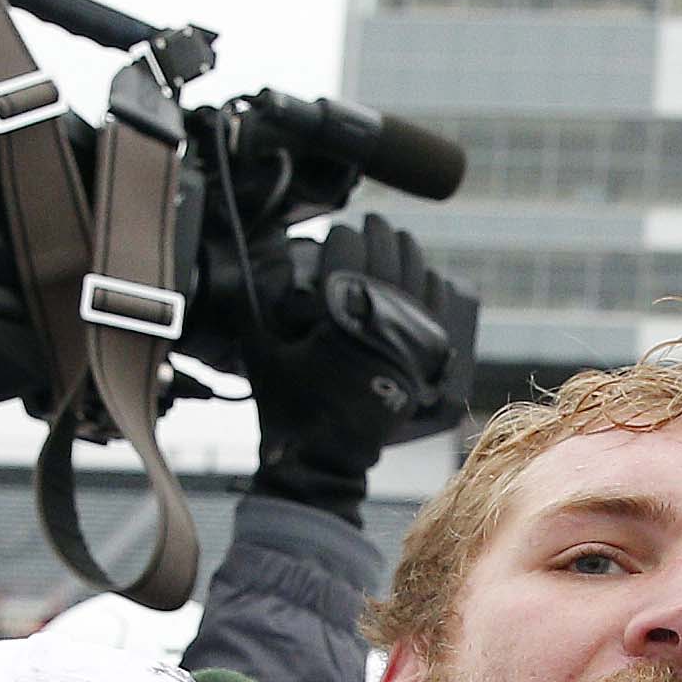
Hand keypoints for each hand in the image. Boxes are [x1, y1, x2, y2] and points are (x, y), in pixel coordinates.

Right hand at [239, 212, 472, 503]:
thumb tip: (244, 272)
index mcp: (338, 312)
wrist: (326, 459)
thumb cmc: (292, 410)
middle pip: (386, 254)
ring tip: (396, 239)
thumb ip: (250, 308)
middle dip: (377, 232)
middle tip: (370, 223)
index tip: (339, 230)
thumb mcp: (261, 353)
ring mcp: (408, 337)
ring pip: (417, 275)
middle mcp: (378, 318)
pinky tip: (425, 276)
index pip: (347, 251)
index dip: (342, 235)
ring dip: (407, 251)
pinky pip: (438, 309)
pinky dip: (432, 287)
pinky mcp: (425, 358)